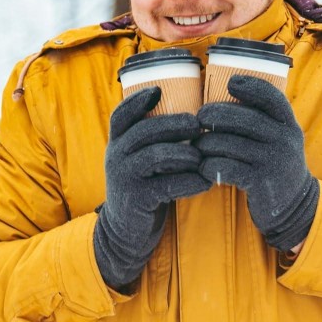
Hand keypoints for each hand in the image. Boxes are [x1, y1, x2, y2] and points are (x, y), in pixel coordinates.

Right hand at [94, 86, 209, 289]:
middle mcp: (116, 155)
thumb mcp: (141, 160)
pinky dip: (189, 182)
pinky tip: (206, 182)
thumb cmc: (144, 187)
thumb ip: (155, 141)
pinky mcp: (136, 199)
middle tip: (198, 124)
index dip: (137, 100)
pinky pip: (165, 185)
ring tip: (202, 155)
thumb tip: (194, 115)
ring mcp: (124, 177)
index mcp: (118, 142)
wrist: (126, 231)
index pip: (121, 115)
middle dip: (173, 123)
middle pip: (144, 130)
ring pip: (154, 155)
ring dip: (184, 152)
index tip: (158, 90)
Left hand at [195, 75, 318, 252]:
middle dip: (217, 113)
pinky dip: (209, 165)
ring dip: (207, 143)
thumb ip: (262, 120)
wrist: (294, 206)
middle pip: (245, 118)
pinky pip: (226, 167)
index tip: (231, 82)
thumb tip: (226, 94)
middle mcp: (284, 140)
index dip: (251, 86)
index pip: (272, 97)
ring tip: (198, 145)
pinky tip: (204, 167)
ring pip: (230, 143)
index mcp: (288, 125)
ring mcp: (273, 161)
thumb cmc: (275, 164)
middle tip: (200, 116)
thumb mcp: (279, 138)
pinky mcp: (260, 182)